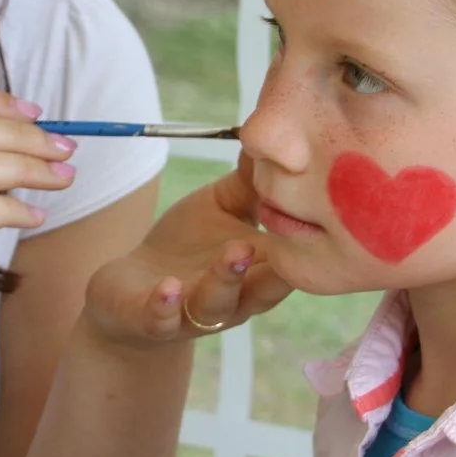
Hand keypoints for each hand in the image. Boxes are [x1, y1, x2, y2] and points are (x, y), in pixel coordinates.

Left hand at [84, 153, 292, 345]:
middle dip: (272, 266)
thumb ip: (250, 182)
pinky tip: (168, 288)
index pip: (293, 261)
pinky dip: (166, 306)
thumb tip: (278, 135)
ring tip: (234, 254)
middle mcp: (235, 298)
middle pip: (264, 288)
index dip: (308, 244)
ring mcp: (195, 313)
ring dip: (226, 280)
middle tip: (284, 234)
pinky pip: (163, 319)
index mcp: (260, 271)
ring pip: (217, 303)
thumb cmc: (187, 245)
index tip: (323, 215)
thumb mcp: (221, 207)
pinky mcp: (154, 321)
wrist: (132, 290)